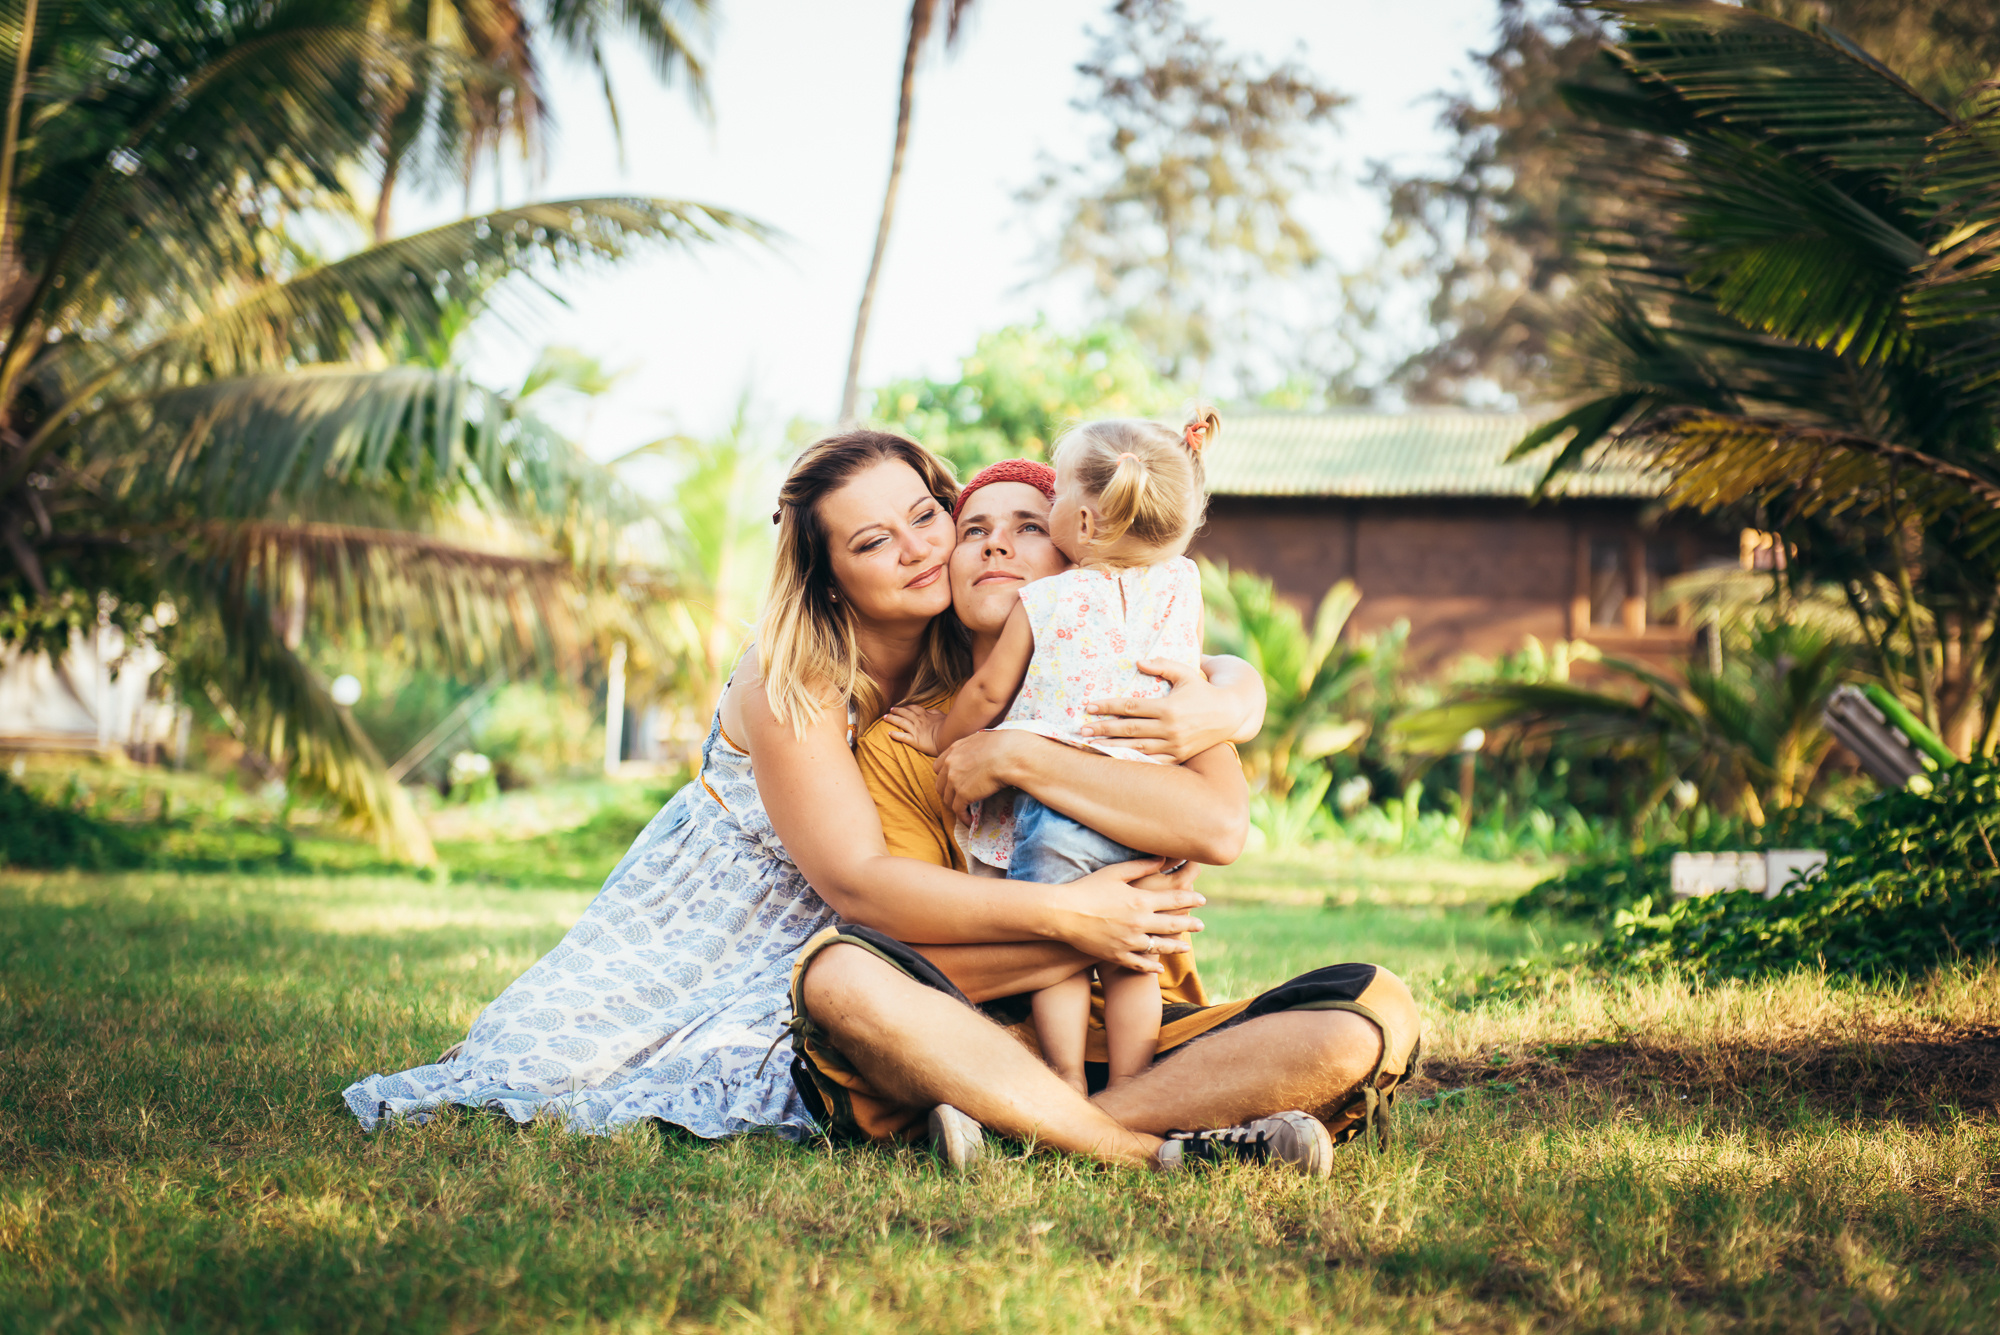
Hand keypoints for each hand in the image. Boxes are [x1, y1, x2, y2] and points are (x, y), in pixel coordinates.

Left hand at [886, 704, 945, 756]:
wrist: (949, 736)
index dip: (907, 707)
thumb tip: (931, 711)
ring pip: (901, 722)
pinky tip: (889, 733)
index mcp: (926, 715)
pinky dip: (895, 735)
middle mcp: (919, 721)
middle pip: (905, 713)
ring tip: (885, 717)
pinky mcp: (915, 740)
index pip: (914, 709)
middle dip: (897, 711)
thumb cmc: (948, 727)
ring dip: (892, 719)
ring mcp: (916, 730)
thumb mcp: (942, 716)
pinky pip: (902, 737)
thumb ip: (935, 713)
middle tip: (890, 710)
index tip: (903, 707)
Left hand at [933, 728, 1030, 819]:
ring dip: (955, 806)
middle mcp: (950, 763)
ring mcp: (954, 779)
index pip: (939, 766)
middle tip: (959, 799)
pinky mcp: (962, 793)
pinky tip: (970, 820)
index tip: (953, 783)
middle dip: (948, 793)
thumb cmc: (1005, 745)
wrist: (1010, 755)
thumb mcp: (983, 740)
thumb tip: (982, 752)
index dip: (945, 777)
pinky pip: (958, 810)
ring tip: (965, 811)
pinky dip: (963, 817)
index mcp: (954, 749)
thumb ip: (974, 748)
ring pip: (947, 799)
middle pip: (940, 784)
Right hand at [1042, 856, 1204, 973]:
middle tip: (1201, 925)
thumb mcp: (1114, 872)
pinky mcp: (1117, 955)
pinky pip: (1139, 963)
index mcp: (1141, 900)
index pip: (1175, 899)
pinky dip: (1150, 967)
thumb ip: (1140, 866)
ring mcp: (1129, 941)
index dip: (1191, 899)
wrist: (1062, 914)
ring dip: (1176, 947)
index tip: (1202, 899)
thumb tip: (1162, 858)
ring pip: (1160, 947)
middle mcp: (1139, 922)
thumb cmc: (1086, 888)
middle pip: (1173, 924)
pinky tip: (1158, 968)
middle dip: (1189, 924)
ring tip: (1186, 948)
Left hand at [1080, 658, 1243, 762]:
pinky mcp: (1178, 757)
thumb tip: (1138, 661)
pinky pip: (1151, 761)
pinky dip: (1132, 760)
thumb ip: (1162, 665)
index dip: (1108, 707)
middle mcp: (1169, 729)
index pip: (1131, 707)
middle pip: (1128, 730)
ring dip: (1112, 747)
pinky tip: (1115, 759)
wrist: (1230, 715)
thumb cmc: (1203, 690)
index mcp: (1169, 707)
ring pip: (1136, 748)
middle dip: (1103, 730)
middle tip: (1081, 730)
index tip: (1089, 707)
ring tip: (1090, 745)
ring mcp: (1173, 746)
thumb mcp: (1185, 673)